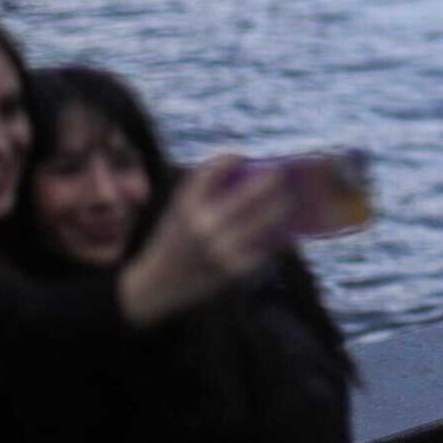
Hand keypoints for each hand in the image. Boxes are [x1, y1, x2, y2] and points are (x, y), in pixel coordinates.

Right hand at [117, 152, 288, 325]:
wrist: (155, 286)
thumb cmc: (173, 240)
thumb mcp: (179, 211)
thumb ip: (204, 190)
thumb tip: (248, 169)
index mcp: (187, 204)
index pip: (217, 168)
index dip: (234, 157)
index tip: (244, 156)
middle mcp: (204, 223)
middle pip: (252, 192)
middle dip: (272, 180)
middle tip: (281, 175)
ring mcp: (221, 248)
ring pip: (267, 219)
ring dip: (281, 207)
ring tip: (288, 201)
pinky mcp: (234, 270)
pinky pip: (265, 247)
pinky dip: (275, 238)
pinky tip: (281, 232)